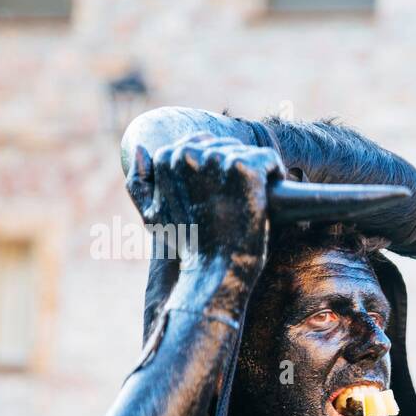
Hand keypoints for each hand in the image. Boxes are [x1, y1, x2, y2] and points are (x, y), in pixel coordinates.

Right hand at [127, 133, 282, 281]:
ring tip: (250, 203)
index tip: (220, 197)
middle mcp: (188, 153)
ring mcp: (216, 159)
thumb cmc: (189, 246)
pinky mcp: (244, 168)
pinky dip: (276, 174)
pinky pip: (270, 159)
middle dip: (236, 170)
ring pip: (248, 152)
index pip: (201, 145)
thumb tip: (139, 149)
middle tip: (236, 204)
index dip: (217, 171)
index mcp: (166, 159)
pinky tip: (269, 195)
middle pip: (226, 146)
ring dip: (255, 174)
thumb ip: (140, 184)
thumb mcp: (153, 216)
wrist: (215, 270)